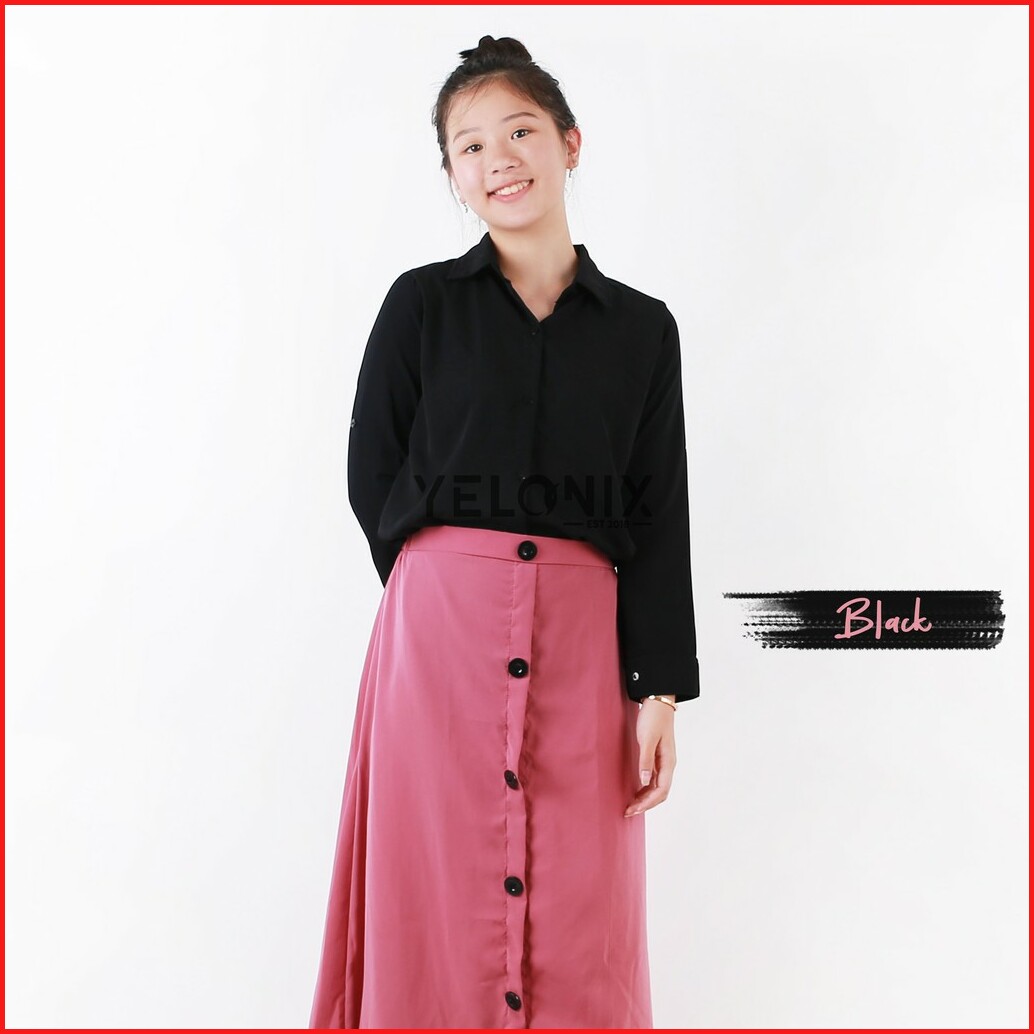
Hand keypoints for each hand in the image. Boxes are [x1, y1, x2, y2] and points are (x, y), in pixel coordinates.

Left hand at [624, 698, 676, 816]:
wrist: (658, 701)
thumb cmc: (653, 718)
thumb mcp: (647, 738)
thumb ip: (646, 760)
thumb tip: (644, 782)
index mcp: (668, 762)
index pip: (661, 791)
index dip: (648, 803)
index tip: (633, 809)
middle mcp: (668, 764)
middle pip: (660, 793)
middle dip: (646, 804)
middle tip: (628, 812)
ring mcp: (664, 761)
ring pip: (657, 788)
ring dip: (645, 798)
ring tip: (630, 805)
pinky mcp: (657, 757)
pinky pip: (654, 779)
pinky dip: (645, 789)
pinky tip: (636, 791)